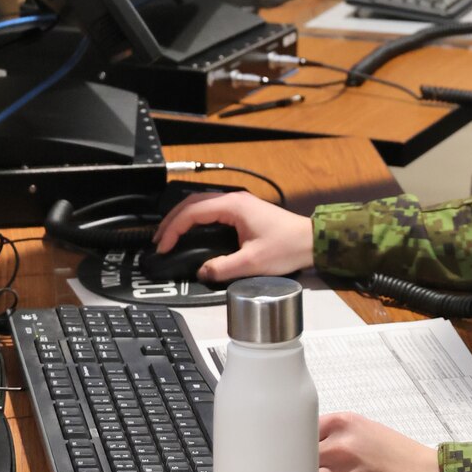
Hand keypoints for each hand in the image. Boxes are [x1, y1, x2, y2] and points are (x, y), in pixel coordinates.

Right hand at [154, 190, 313, 282]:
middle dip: (172, 221)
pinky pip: (211, 211)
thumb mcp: (253, 262)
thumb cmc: (287, 247)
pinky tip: (190, 233)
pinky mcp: (243, 212)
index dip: (173, 229)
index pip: (193, 212)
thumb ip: (223, 268)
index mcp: (233, 206)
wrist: (312, 241)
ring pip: (201, 205)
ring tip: (169, 237)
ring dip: (182, 219)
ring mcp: (238, 204)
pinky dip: (195, 220)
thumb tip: (201, 271)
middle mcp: (234, 200)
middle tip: (159, 241)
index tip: (163, 246)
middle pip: (193, 203)